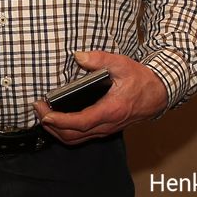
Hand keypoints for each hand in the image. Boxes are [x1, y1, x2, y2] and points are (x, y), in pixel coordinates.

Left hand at [32, 50, 167, 145]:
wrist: (159, 93)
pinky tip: (57, 120)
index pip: (80, 122)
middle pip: (74, 136)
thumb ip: (99, 59)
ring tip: (43, 115)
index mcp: (111, 110)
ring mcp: (106, 129)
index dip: (60, 121)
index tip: (45, 114)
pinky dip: (66, 132)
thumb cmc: (140, 79)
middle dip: (52, 126)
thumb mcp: (121, 64)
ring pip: (77, 139)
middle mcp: (108, 124)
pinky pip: (82, 137)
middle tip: (38, 109)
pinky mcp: (105, 129)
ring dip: (57, 132)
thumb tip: (79, 57)